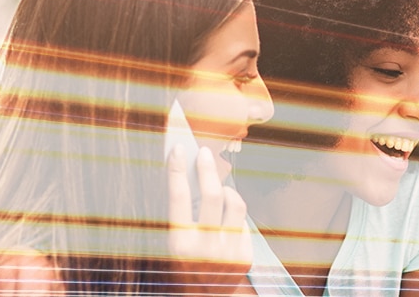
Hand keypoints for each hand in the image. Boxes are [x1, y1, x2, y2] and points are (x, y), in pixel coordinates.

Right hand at [168, 147, 251, 294]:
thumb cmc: (184, 268)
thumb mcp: (173, 245)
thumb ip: (181, 216)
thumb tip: (189, 175)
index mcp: (180, 245)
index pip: (178, 198)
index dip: (177, 170)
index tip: (178, 151)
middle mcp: (206, 248)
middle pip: (213, 195)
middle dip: (207, 169)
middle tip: (204, 153)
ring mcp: (229, 252)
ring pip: (235, 203)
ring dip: (227, 190)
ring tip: (219, 188)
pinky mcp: (245, 256)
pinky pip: (243, 222)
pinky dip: (234, 215)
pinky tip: (226, 218)